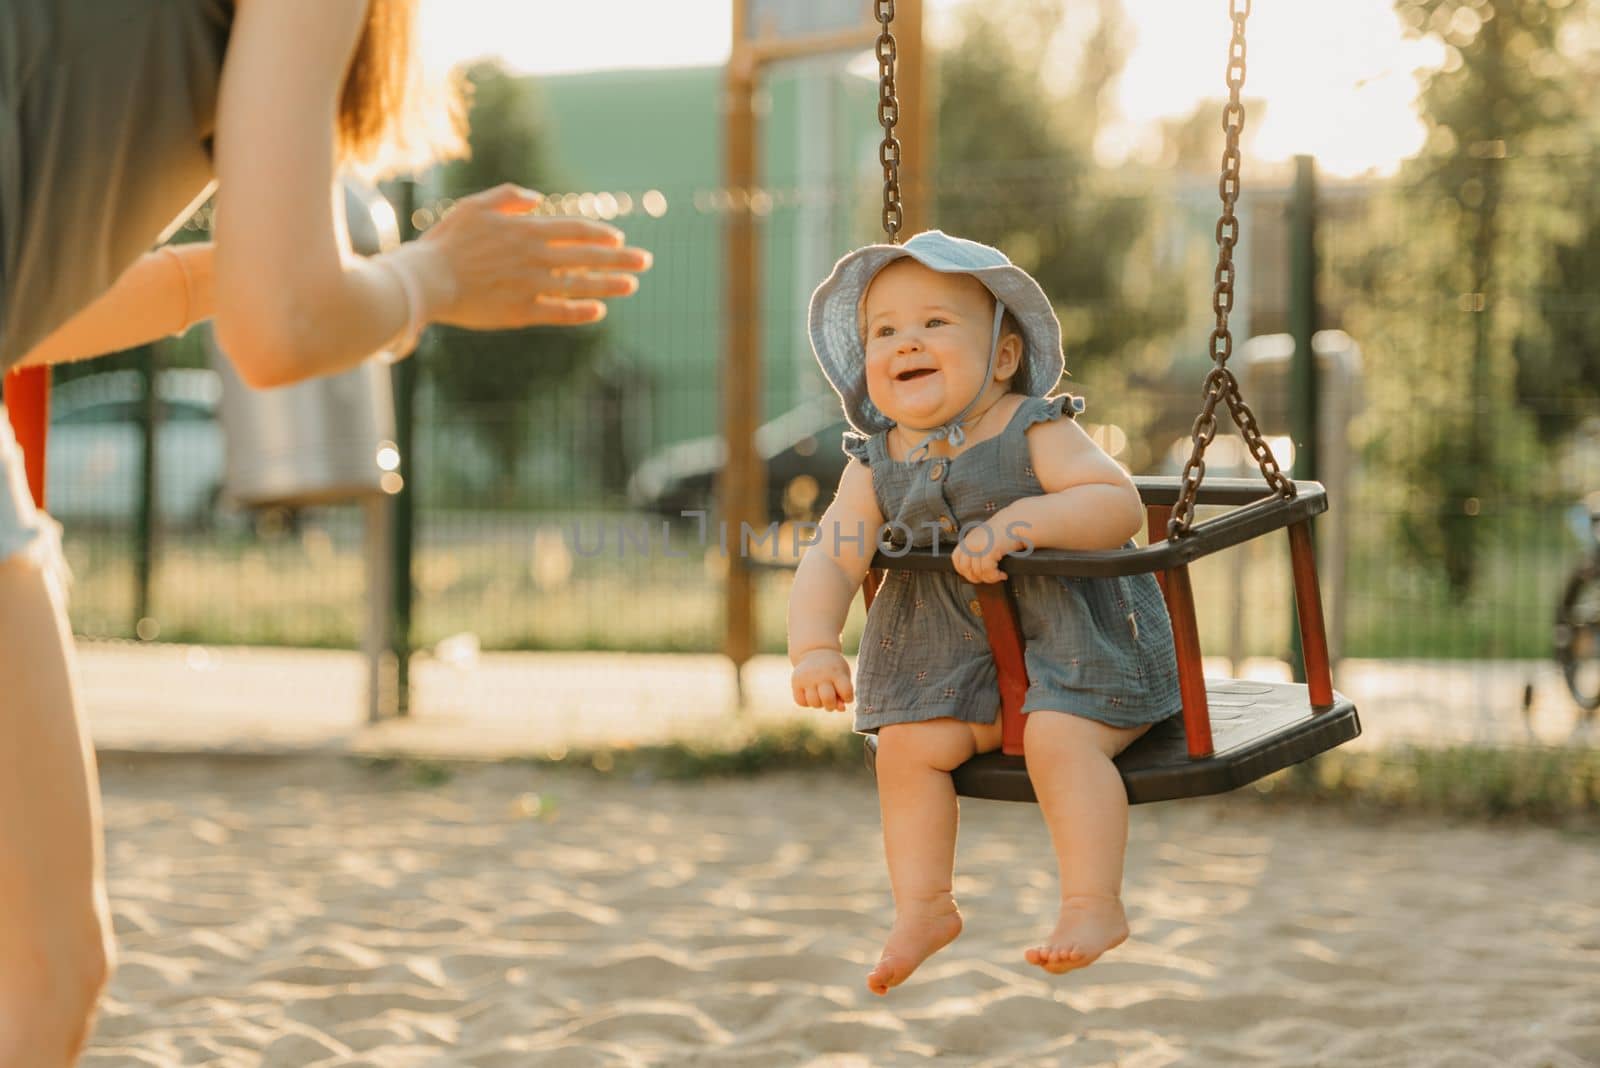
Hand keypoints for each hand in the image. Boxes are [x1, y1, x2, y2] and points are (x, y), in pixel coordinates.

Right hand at [409, 183, 651, 328]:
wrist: (424, 281)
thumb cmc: (446, 243)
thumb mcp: (473, 207)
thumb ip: (507, 196)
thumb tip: (536, 198)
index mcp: (524, 229)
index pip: (574, 230)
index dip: (600, 234)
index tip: (619, 239)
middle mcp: (533, 256)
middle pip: (586, 256)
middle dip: (619, 258)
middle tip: (645, 261)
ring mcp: (529, 285)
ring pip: (579, 283)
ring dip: (609, 284)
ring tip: (632, 285)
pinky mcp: (520, 312)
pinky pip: (558, 312)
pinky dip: (580, 311)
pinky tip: (599, 311)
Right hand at [791, 649, 853, 711]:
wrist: (815, 652)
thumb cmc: (833, 669)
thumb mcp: (843, 677)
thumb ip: (844, 694)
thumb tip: (841, 709)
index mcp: (836, 672)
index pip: (846, 692)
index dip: (848, 698)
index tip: (846, 694)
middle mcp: (820, 674)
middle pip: (828, 699)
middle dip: (831, 705)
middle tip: (831, 700)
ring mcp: (807, 677)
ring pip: (814, 703)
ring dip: (819, 704)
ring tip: (820, 696)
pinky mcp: (795, 681)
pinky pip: (801, 702)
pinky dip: (807, 703)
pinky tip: (810, 694)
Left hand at [953, 519, 1024, 584]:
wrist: (1016, 521)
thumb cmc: (1004, 531)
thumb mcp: (984, 537)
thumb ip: (977, 548)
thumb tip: (975, 568)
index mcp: (968, 539)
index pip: (956, 558)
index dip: (963, 570)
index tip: (973, 574)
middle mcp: (971, 542)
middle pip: (965, 568)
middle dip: (976, 578)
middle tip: (988, 578)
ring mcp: (979, 545)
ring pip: (977, 572)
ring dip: (989, 578)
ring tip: (998, 576)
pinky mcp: (990, 549)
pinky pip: (987, 570)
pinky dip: (995, 576)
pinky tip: (1002, 575)